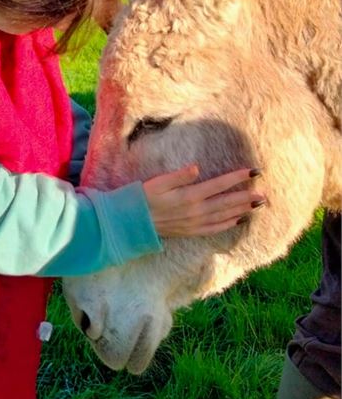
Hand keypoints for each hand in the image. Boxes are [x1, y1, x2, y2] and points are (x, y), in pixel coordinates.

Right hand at [143, 164, 264, 237]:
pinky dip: (228, 224)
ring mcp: (194, 223)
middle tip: (265, 194)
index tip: (253, 171)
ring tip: (258, 205)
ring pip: (224, 216)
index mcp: (189, 196)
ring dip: (242, 210)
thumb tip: (196, 167)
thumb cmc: (143, 198)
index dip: (237, 177)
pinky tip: (238, 220)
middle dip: (247, 197)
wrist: (132, 222)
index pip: (219, 185)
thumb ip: (179, 176)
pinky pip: (214, 229)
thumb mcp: (158, 182)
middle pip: (227, 203)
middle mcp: (196, 211)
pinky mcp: (190, 231)